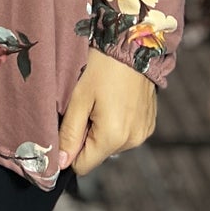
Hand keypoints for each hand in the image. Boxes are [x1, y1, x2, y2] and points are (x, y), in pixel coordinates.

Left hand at [57, 49, 157, 176]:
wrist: (133, 44)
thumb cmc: (102, 67)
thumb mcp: (78, 98)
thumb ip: (69, 133)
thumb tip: (61, 163)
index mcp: (113, 136)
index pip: (83, 166)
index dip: (71, 149)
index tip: (71, 124)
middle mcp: (132, 141)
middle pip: (97, 154)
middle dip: (87, 136)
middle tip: (88, 106)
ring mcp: (143, 133)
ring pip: (111, 145)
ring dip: (102, 129)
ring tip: (103, 100)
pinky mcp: (149, 125)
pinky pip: (125, 135)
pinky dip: (117, 123)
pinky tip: (116, 101)